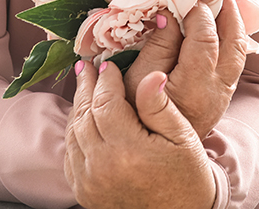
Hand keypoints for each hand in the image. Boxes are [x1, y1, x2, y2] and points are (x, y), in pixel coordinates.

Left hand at [64, 61, 215, 208]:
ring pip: (73, 134)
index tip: (109, 65)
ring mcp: (90, 182)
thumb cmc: (187, 176)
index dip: (106, 80)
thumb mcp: (183, 137)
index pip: (106, 103)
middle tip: (88, 67)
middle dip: (86, 87)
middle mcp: (103, 167)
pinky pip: (70, 155)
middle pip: (84, 115)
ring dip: (78, 107)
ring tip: (84, 87)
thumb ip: (161, 106)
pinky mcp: (85, 193)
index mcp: (128, 150)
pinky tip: (83, 119)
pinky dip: (74, 133)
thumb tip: (151, 75)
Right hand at [124, 0, 249, 138]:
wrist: (151, 160)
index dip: (198, 9)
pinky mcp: (222, 96)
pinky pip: (234, 59)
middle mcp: (217, 89)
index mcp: (195, 85)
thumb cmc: (133, 120)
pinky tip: (221, 24)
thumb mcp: (135, 82)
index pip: (205, 36)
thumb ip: (157, 47)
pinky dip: (231, 36)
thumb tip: (170, 14)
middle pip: (233, 40)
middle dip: (226, 8)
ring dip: (233, 21)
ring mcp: (223, 94)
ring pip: (239, 50)